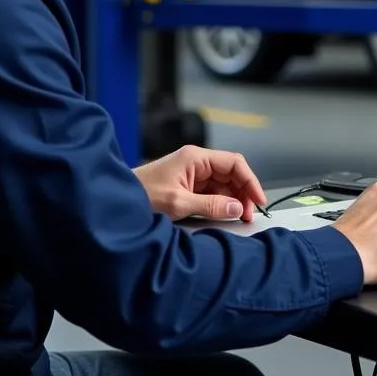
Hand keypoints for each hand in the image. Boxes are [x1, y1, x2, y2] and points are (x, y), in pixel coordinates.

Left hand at [134, 145, 267, 222]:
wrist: (118, 200)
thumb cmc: (141, 195)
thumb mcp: (179, 204)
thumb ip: (211, 206)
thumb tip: (237, 208)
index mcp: (195, 158)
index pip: (234, 163)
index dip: (250, 180)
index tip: (258, 199)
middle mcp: (196, 163)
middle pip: (231, 173)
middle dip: (243, 192)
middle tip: (247, 214)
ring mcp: (192, 174)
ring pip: (223, 184)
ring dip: (233, 199)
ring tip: (238, 217)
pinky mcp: (188, 186)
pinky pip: (212, 192)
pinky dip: (221, 203)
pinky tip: (225, 214)